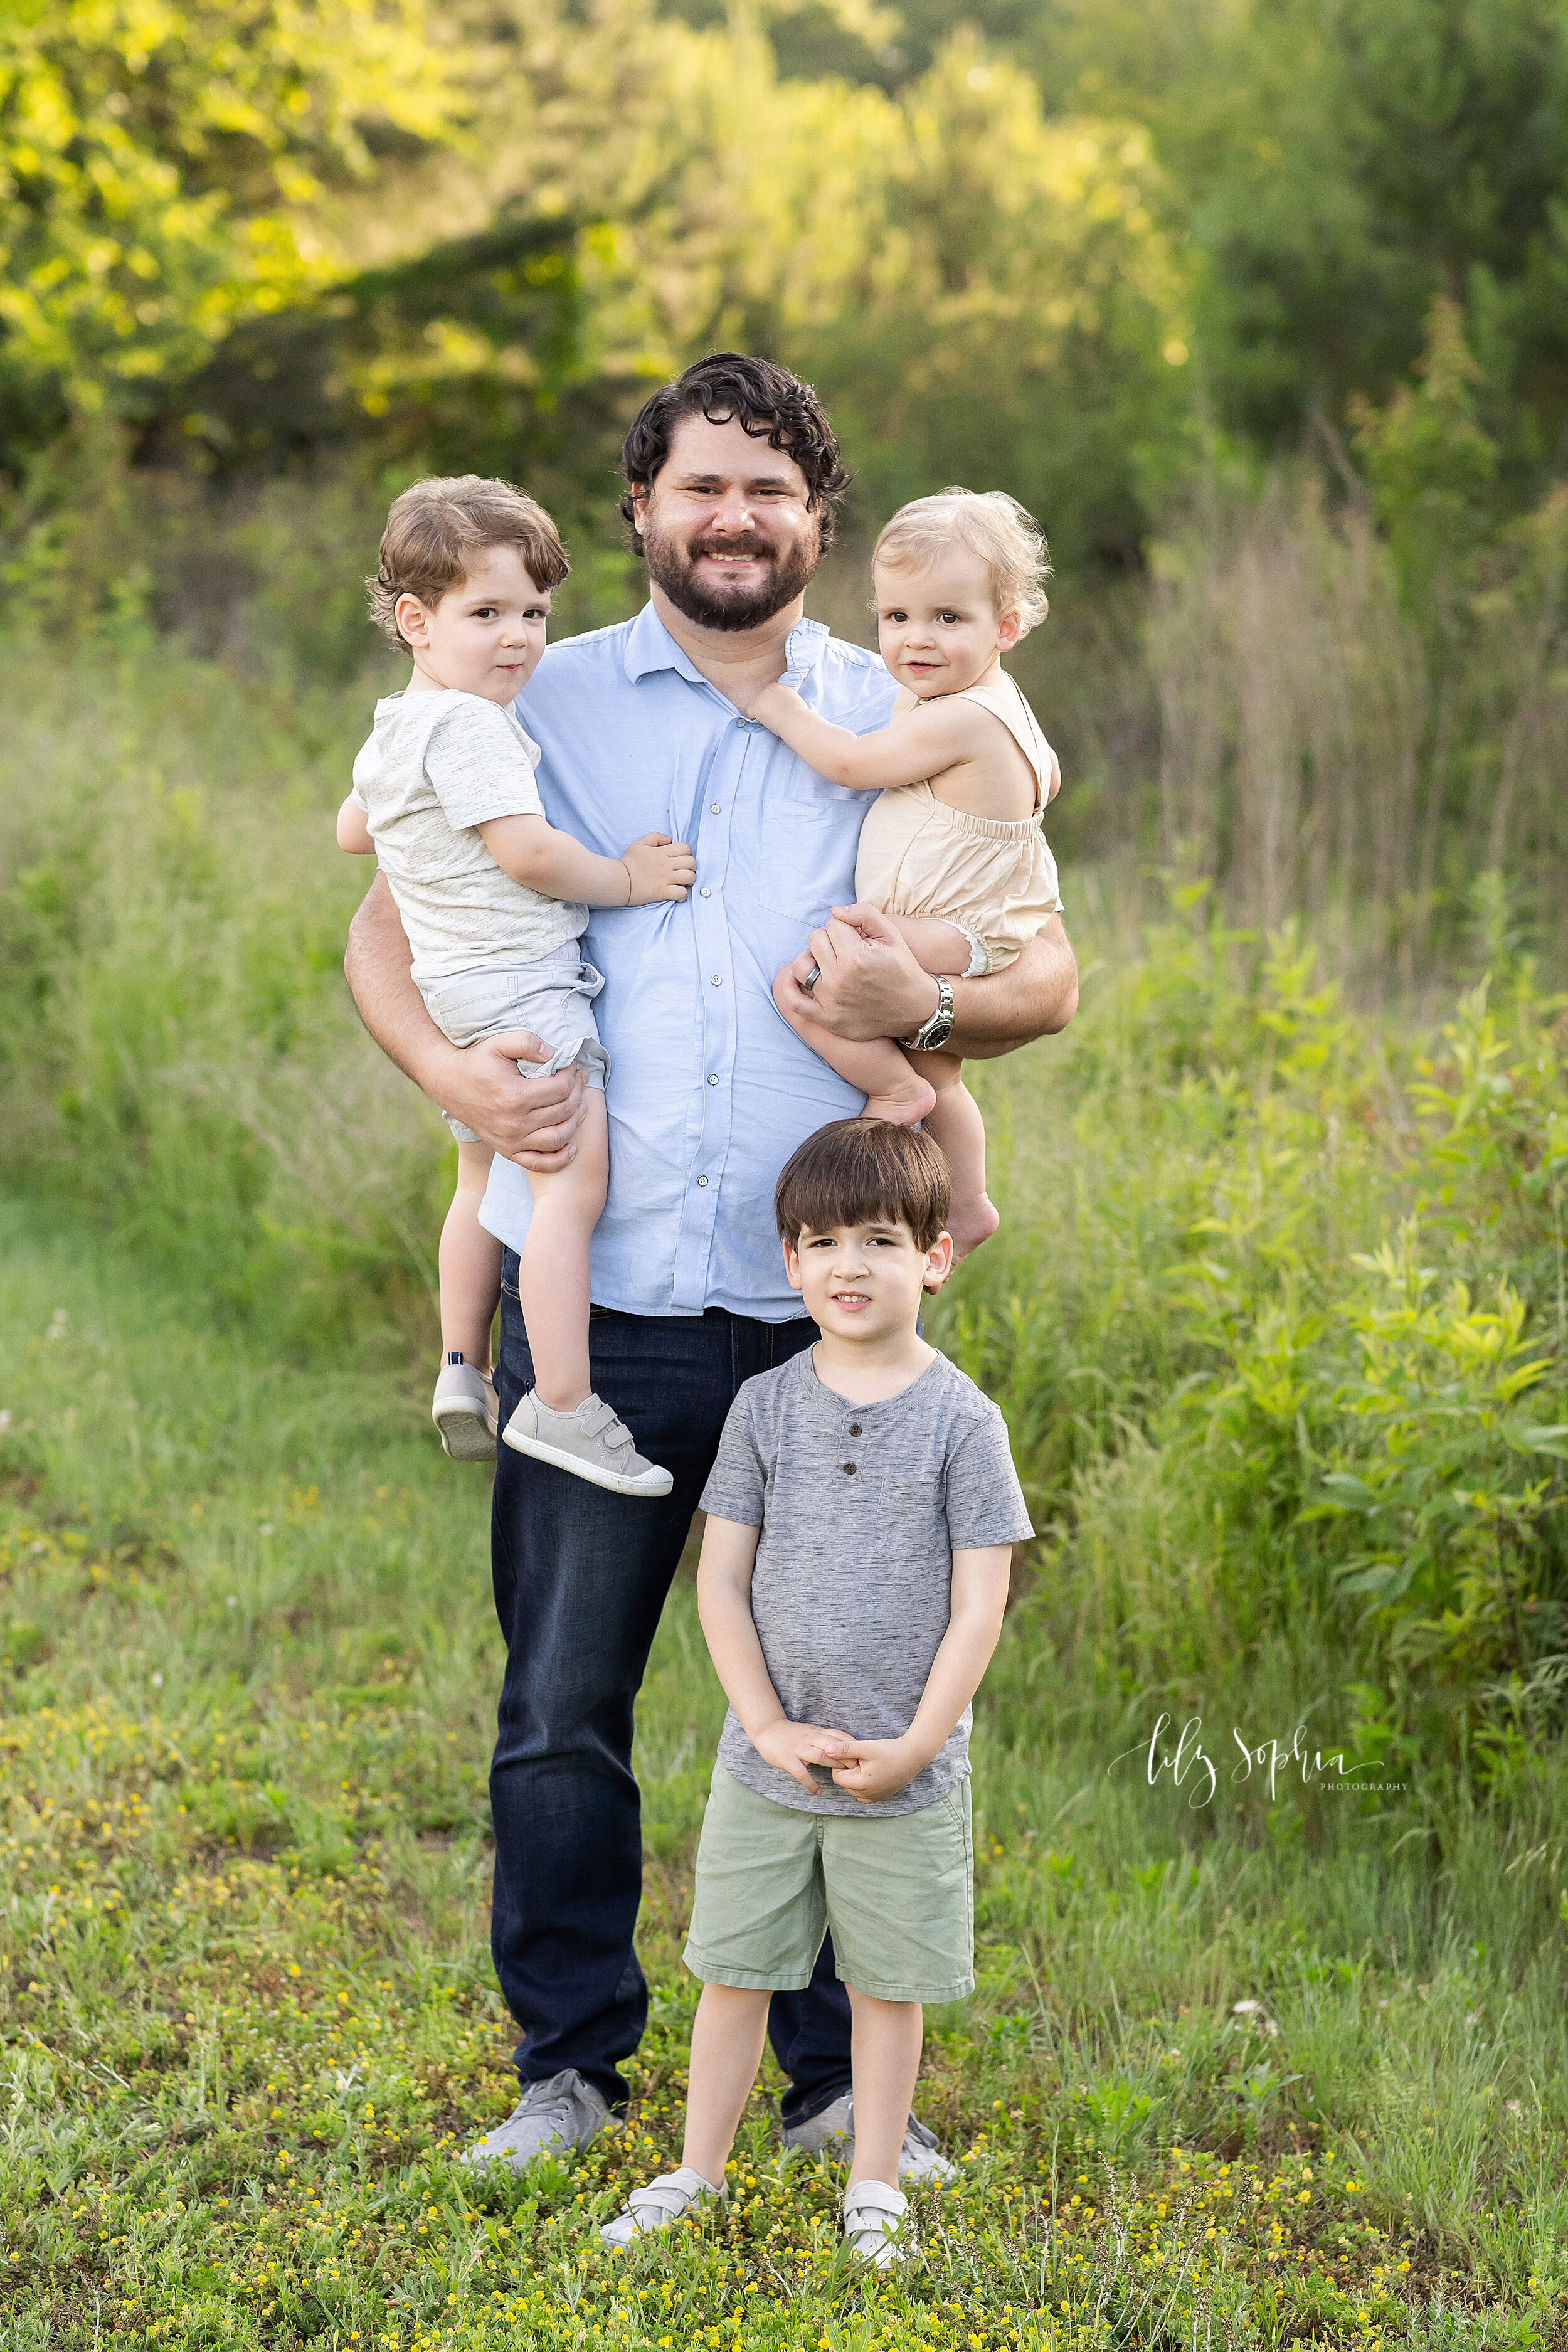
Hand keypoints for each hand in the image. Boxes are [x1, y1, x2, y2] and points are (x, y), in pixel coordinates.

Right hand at [438, 1030, 588, 1171]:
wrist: (449, 1084)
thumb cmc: (476, 1062)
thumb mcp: (499, 1043)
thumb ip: (527, 1042)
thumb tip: (554, 1054)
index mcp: (515, 1096)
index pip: (561, 1089)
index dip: (572, 1076)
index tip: (571, 1066)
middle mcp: (515, 1123)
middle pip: (564, 1111)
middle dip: (578, 1093)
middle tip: (580, 1081)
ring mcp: (512, 1140)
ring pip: (559, 1137)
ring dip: (576, 1122)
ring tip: (580, 1106)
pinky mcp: (508, 1151)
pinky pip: (540, 1163)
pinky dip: (560, 1159)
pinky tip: (572, 1146)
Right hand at [620, 832, 696, 903]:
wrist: (618, 880)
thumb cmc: (628, 863)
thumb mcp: (639, 844)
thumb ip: (655, 837)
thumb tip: (670, 838)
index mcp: (661, 852)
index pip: (686, 848)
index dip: (687, 853)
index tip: (680, 859)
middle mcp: (666, 865)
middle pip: (691, 862)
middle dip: (691, 866)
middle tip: (683, 871)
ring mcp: (665, 879)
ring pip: (689, 877)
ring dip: (689, 880)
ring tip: (682, 882)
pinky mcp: (662, 892)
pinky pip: (681, 893)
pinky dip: (683, 895)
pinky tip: (678, 894)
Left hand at [745, 679, 802, 729]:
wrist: (795, 720)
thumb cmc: (798, 715)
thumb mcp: (793, 700)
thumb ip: (785, 699)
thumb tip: (782, 705)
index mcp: (779, 687)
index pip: (770, 693)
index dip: (771, 702)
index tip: (775, 709)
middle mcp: (769, 689)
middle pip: (762, 698)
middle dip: (765, 706)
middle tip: (773, 716)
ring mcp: (761, 697)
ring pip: (755, 705)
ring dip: (760, 711)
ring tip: (770, 719)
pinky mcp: (756, 706)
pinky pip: (750, 712)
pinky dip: (754, 717)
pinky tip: (763, 721)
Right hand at [751, 1718, 855, 1794]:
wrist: (766, 1729)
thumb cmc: (790, 1733)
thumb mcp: (809, 1731)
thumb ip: (824, 1738)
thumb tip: (844, 1747)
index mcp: (816, 1732)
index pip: (839, 1736)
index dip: (853, 1745)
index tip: (863, 1756)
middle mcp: (809, 1739)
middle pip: (834, 1745)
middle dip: (848, 1757)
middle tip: (859, 1769)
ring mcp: (798, 1749)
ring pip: (821, 1756)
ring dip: (834, 1767)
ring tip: (842, 1779)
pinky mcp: (788, 1760)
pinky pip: (802, 1774)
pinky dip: (811, 1784)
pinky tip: (818, 1791)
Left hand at [774, 903, 937, 1041]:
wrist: (915, 1008)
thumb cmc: (902, 968)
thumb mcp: (891, 935)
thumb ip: (864, 914)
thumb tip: (835, 911)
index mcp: (856, 956)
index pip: (832, 925)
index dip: (845, 927)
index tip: (857, 938)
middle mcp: (840, 979)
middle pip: (815, 941)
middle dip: (829, 940)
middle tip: (845, 949)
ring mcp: (831, 1001)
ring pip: (801, 965)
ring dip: (811, 958)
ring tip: (826, 961)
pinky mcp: (828, 1019)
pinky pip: (795, 1002)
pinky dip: (791, 988)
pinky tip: (796, 977)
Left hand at [829, 1735, 925, 1803]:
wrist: (913, 1756)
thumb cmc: (890, 1751)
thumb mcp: (866, 1747)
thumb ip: (844, 1749)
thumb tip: (825, 1750)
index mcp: (861, 1785)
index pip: (837, 1775)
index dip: (843, 1763)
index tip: (857, 1755)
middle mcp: (866, 1796)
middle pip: (845, 1782)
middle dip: (850, 1770)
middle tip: (865, 1759)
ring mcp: (874, 1799)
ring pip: (853, 1787)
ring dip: (857, 1776)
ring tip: (871, 1764)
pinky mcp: (881, 1797)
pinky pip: (863, 1792)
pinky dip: (865, 1782)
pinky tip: (875, 1771)